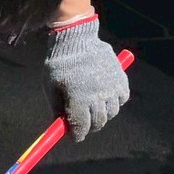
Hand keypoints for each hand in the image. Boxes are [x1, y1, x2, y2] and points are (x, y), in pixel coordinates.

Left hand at [43, 15, 129, 141]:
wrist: (76, 38)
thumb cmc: (59, 64)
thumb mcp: (50, 88)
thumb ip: (56, 109)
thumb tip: (61, 127)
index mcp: (79, 98)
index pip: (81, 127)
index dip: (77, 135)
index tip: (74, 135)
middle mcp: (98, 94)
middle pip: (98, 123)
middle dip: (89, 127)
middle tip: (82, 123)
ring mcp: (111, 86)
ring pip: (112, 113)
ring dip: (102, 115)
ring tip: (93, 107)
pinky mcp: (121, 77)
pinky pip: (122, 98)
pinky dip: (115, 102)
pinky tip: (104, 96)